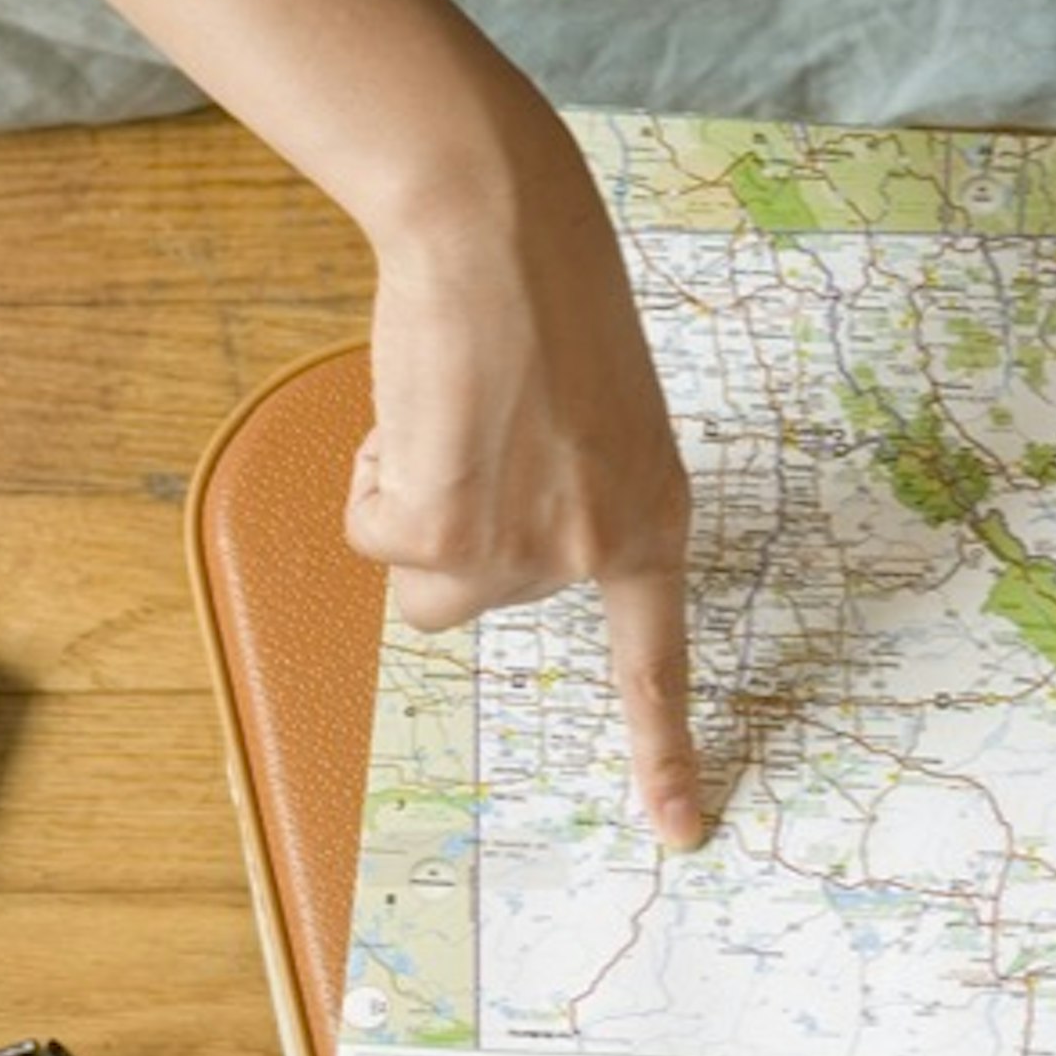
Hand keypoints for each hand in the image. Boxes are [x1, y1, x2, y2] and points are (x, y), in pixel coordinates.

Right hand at [345, 99, 707, 845]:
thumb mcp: (590, 414)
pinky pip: (376, 535)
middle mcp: (597, 549)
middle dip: (445, 523)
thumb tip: (475, 546)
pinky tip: (416, 406)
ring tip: (444, 406)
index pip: (658, 657)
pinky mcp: (449, 534)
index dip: (665, 747)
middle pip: (476, 598)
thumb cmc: (535, 292)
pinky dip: (374, 475)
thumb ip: (562, 496)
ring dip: (404, 498)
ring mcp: (525, 553)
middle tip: (471, 419)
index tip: (681, 829)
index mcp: (653, 514)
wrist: (496, 226)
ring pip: (422, 576)